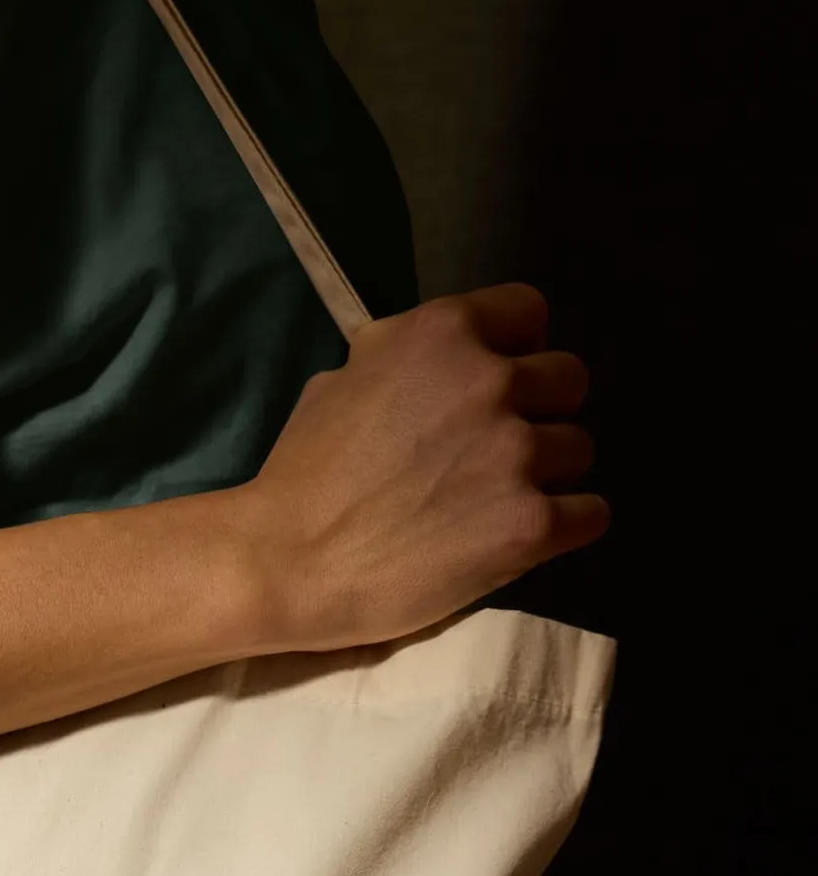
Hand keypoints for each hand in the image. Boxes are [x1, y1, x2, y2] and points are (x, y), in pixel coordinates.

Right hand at [233, 284, 602, 653]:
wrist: (284, 564)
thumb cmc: (301, 475)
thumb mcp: (339, 383)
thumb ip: (405, 362)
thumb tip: (438, 367)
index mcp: (441, 335)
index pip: (528, 311)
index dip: (513, 347)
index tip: (489, 383)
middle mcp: (490, 381)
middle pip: (568, 380)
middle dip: (536, 411)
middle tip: (489, 451)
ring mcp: (517, 454)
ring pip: (578, 449)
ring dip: (545, 473)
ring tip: (489, 503)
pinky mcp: (532, 524)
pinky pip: (591, 513)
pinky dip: (562, 526)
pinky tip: (515, 537)